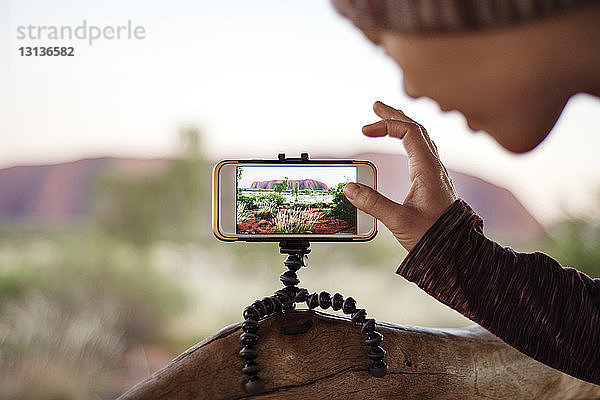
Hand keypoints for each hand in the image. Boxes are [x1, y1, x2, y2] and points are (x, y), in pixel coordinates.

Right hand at [344, 101, 456, 250]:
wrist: (457, 252)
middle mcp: (433, 167)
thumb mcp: (399, 221)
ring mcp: (435, 174)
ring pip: (421, 139)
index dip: (387, 125)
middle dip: (395, 116)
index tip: (365, 130)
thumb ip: (373, 204)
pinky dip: (409, 139)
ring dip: (403, 125)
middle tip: (375, 106)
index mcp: (428, 170)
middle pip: (416, 130)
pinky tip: (403, 144)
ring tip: (387, 118)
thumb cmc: (433, 237)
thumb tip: (350, 188)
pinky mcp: (433, 183)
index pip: (410, 133)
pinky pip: (422, 151)